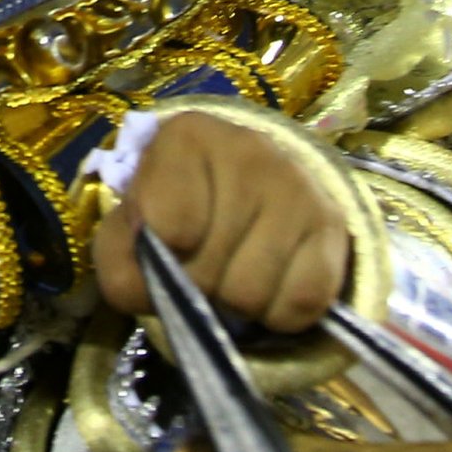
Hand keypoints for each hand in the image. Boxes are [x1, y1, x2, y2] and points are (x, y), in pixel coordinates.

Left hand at [92, 112, 349, 334]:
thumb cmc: (177, 204)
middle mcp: (249, 149)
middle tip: (198, 264)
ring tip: (230, 270)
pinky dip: (276, 315)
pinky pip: (298, 306)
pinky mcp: (331, 224)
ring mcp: (297, 185)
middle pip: (207, 271)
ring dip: (233, 304)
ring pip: (250, 295)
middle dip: (195, 286)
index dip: (154, 259)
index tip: (159, 247)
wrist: (249, 186)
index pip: (167, 227)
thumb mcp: (131, 223)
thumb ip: (120, 260)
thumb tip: (150, 292)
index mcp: (186, 136)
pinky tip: (268, 281)